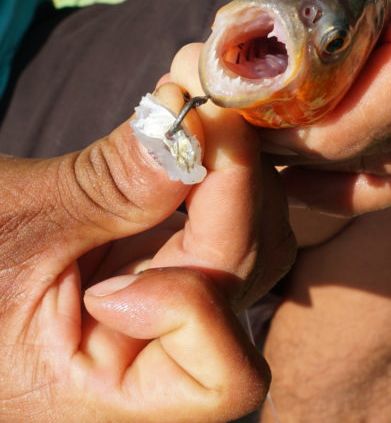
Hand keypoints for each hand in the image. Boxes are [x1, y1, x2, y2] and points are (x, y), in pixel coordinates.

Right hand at [0, 83, 293, 420]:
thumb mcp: (13, 220)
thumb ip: (109, 187)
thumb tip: (194, 132)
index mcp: (98, 397)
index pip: (223, 379)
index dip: (209, 297)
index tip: (167, 212)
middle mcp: (147, 365)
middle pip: (248, 294)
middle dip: (239, 195)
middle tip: (209, 112)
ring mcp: (162, 313)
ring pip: (253, 252)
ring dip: (237, 176)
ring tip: (193, 110)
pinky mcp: (160, 266)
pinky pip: (225, 227)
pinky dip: (219, 175)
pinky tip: (189, 130)